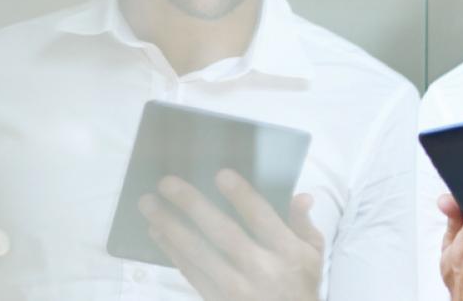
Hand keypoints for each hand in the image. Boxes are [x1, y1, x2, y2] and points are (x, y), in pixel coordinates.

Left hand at [140, 169, 324, 300]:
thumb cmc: (301, 284)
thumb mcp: (314, 254)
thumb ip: (304, 224)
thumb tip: (302, 196)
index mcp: (288, 252)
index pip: (262, 219)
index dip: (242, 197)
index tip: (221, 174)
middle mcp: (261, 269)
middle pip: (223, 233)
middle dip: (193, 206)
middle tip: (168, 183)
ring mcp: (236, 287)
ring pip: (198, 253)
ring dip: (171, 227)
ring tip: (149, 205)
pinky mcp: (217, 298)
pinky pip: (190, 272)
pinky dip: (172, 251)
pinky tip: (158, 232)